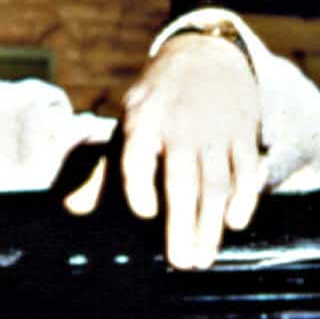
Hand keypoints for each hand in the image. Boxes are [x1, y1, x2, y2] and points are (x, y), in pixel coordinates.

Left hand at [63, 31, 265, 269]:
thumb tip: (72, 207)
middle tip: (181, 262)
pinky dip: (245, 197)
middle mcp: (179, 127)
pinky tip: (236, 223)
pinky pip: (247, 169)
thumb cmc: (156, 104)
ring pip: (216, 182)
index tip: (144, 213)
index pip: (137, 157)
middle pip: (182, 181)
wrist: (205, 56)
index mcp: (141, 124)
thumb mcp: (126, 126)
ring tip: (203, 257)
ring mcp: (214, 131)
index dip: (140, 185)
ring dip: (211, 224)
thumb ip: (104, 171)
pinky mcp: (243, 133)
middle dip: (181, 224)